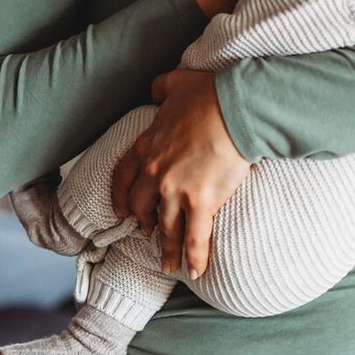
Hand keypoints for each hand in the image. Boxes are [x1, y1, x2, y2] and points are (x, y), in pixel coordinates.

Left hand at [111, 68, 252, 278]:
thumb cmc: (208, 95)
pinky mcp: (201, 203)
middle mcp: (155, 173)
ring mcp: (175, 191)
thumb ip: (160, 88)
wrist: (234, 109)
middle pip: (140, 206)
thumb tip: (155, 91)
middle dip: (143, 222)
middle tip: (147, 232)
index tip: (121, 210)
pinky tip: (196, 271)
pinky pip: (194, 238)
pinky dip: (194, 257)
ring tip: (167, 265)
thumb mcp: (175, 84)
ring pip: (166, 228)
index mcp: (147, 146)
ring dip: (165, 249)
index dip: (120, 196)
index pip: (123, 176)